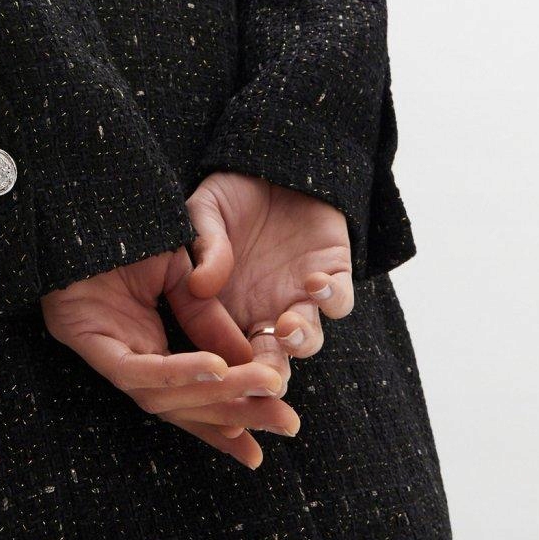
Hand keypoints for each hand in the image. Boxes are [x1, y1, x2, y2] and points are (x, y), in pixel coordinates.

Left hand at [41, 246, 299, 468]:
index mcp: (149, 348)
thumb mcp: (181, 273)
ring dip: (218, 395)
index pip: (195, 397)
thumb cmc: (123, 235)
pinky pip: (138, 370)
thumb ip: (209, 317)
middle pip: (187, 407)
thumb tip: (249, 361)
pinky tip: (216, 368)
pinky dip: (178, 372)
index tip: (282, 423)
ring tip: (261, 385)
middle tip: (288, 423)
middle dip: (239, 416)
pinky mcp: (87, 343)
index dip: (236, 416)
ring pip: (166, 396)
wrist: (75, 205)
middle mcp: (128, 361)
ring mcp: (106, 354)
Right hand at [186, 172, 354, 386]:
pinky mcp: (334, 274)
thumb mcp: (204, 212)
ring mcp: (301, 296)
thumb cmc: (232, 193)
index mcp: (228, 308)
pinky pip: (339, 300)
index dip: (226, 369)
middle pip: (270, 361)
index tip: (220, 374)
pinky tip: (314, 282)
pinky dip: (331, 298)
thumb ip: (202, 246)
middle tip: (264, 378)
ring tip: (288, 327)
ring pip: (308, 339)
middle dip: (269, 375)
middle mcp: (266, 311)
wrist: (275, 161)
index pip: (225, 353)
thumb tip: (199, 285)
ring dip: (300, 340)